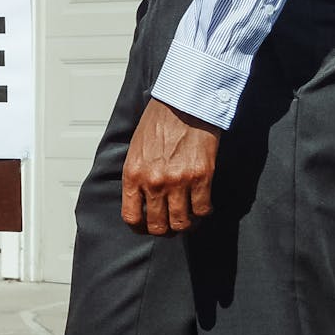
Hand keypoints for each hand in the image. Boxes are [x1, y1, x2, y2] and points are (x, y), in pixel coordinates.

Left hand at [121, 98, 220, 235]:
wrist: (183, 104)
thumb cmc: (158, 122)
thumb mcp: (135, 149)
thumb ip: (137, 175)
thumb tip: (140, 199)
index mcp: (133, 174)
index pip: (131, 216)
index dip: (140, 227)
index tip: (146, 227)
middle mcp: (154, 182)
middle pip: (158, 226)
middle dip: (164, 230)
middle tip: (170, 224)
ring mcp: (178, 181)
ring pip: (182, 223)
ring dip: (185, 225)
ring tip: (187, 217)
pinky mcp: (201, 177)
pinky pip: (202, 210)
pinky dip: (203, 213)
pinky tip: (201, 205)